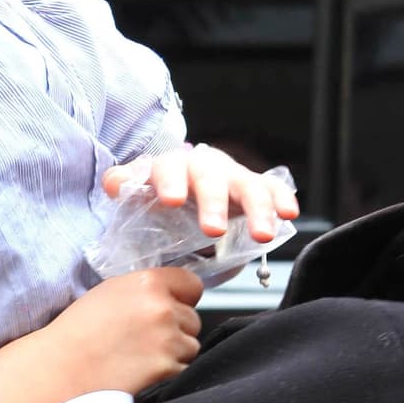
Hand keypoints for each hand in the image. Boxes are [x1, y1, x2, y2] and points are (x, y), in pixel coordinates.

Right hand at [43, 267, 202, 395]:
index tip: (172, 307)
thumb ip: (146, 290)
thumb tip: (173, 296)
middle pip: (193, 318)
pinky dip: (168, 373)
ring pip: (191, 346)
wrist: (61, 369)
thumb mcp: (111, 292)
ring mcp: (167, 340)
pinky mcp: (166, 368)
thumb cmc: (78, 331)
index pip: (192, 285)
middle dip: (176, 329)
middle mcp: (162, 308)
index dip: (182, 298)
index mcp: (148, 283)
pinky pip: (183, 369)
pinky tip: (142, 370)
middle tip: (145, 338)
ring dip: (174, 352)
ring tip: (141, 355)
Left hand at [103, 144, 298, 241]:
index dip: (169, 182)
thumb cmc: (161, 198)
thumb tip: (113, 184)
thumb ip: (127, 189)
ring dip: (256, 210)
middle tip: (213, 229)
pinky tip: (289, 214)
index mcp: (170, 168)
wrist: (188, 194)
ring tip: (261, 235)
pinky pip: (272, 190)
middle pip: (209, 178)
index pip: (167, 168)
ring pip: (246, 186)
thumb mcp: (139, 195)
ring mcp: (231, 176)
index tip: (171, 202)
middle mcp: (203, 167)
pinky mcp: (255, 187)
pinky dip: (281, 200)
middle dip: (213, 203)